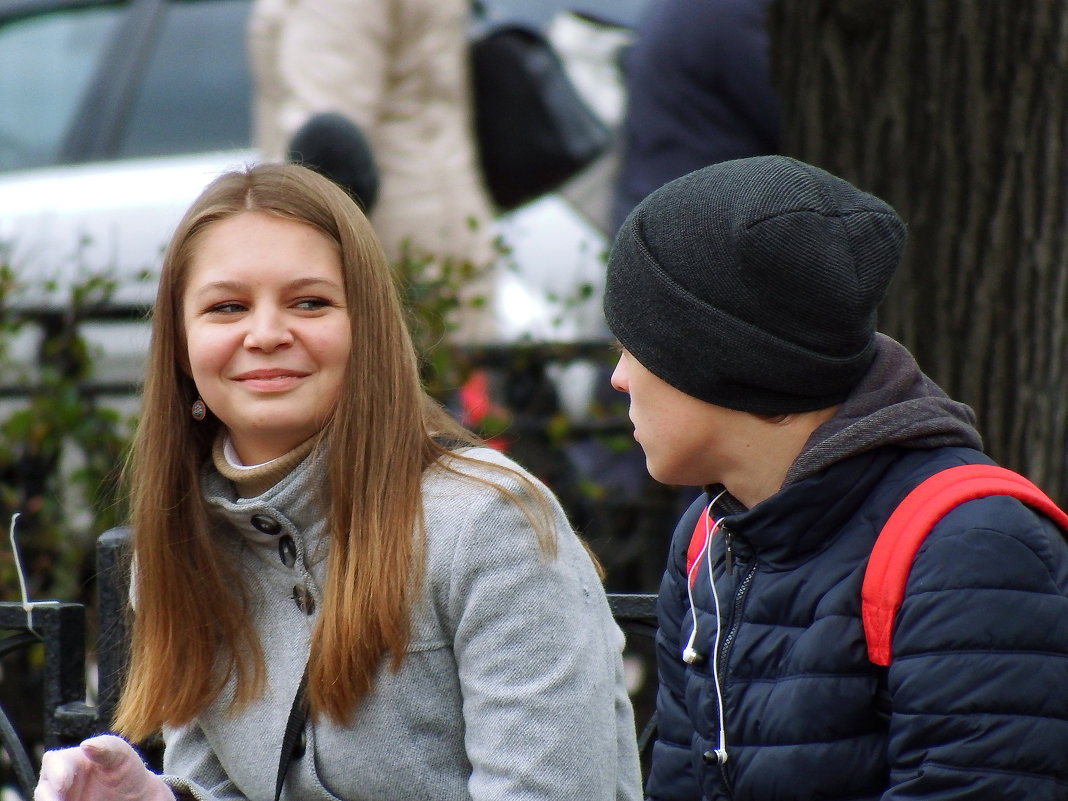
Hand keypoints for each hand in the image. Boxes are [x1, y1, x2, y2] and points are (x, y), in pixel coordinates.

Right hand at [34, 735, 174, 800]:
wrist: (136, 795)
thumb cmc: (127, 769)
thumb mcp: (122, 754)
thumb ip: (107, 747)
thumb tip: (85, 744)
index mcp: (71, 760)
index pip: (53, 761)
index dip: (55, 772)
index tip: (63, 784)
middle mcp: (61, 781)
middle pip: (43, 788)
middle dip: (47, 796)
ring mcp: (63, 798)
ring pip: (46, 800)